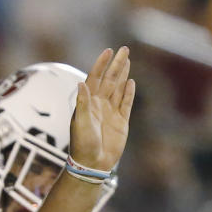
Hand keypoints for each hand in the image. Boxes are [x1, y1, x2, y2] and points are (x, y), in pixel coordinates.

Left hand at [70, 46, 135, 170]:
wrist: (92, 163)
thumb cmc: (82, 144)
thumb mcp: (80, 123)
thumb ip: (83, 103)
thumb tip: (81, 83)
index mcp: (88, 102)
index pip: (95, 78)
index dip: (101, 64)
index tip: (108, 51)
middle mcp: (99, 104)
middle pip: (110, 79)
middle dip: (116, 64)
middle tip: (124, 49)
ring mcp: (111, 112)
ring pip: (119, 88)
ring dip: (123, 74)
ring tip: (127, 60)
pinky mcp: (121, 121)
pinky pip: (126, 103)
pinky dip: (129, 93)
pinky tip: (131, 82)